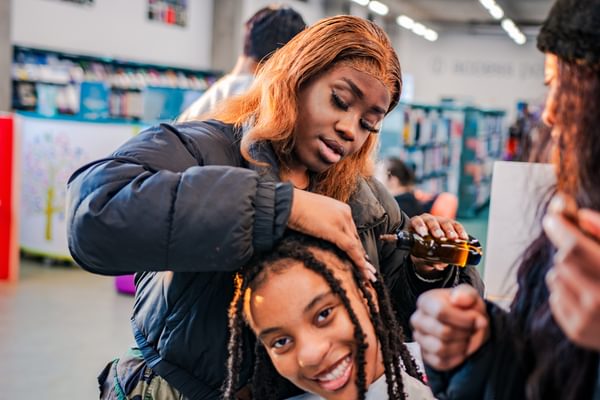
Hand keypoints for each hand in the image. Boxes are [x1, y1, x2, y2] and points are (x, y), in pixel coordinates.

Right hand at [288, 189, 376, 281]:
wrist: (287, 203)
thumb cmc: (294, 209)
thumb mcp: (315, 216)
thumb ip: (324, 225)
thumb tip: (324, 237)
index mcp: (342, 208)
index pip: (352, 232)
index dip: (357, 248)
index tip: (362, 259)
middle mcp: (345, 213)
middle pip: (356, 239)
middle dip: (362, 257)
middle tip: (369, 271)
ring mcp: (341, 221)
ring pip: (356, 245)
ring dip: (363, 263)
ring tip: (369, 276)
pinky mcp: (335, 230)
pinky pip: (351, 249)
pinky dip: (358, 261)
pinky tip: (362, 271)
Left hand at [410, 213, 469, 274]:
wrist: (430, 244)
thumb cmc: (421, 247)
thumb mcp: (419, 252)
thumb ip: (426, 259)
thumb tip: (438, 265)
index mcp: (416, 224)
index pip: (416, 222)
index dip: (420, 226)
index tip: (423, 234)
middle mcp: (428, 220)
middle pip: (431, 221)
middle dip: (436, 229)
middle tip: (440, 236)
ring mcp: (440, 220)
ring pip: (445, 222)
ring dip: (449, 230)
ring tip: (453, 238)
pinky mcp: (451, 223)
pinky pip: (456, 225)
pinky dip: (460, 231)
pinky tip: (463, 237)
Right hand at [410, 284, 488, 370]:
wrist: (466, 325)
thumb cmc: (465, 309)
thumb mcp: (470, 296)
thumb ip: (466, 294)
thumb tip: (457, 298)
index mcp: (426, 301)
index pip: (441, 312)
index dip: (463, 318)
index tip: (477, 319)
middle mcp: (418, 319)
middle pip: (443, 332)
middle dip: (465, 333)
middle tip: (473, 329)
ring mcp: (420, 338)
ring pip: (441, 349)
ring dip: (462, 346)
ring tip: (467, 338)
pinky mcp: (425, 355)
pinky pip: (441, 362)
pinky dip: (457, 358)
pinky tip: (462, 348)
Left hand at [543, 201, 599, 349]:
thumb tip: (581, 216)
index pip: (575, 247)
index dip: (561, 229)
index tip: (552, 219)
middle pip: (562, 260)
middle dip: (569, 252)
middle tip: (580, 252)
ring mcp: (587, 319)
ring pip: (554, 278)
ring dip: (565, 272)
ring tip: (589, 279)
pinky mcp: (576, 332)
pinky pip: (555, 298)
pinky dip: (565, 293)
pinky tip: (587, 298)